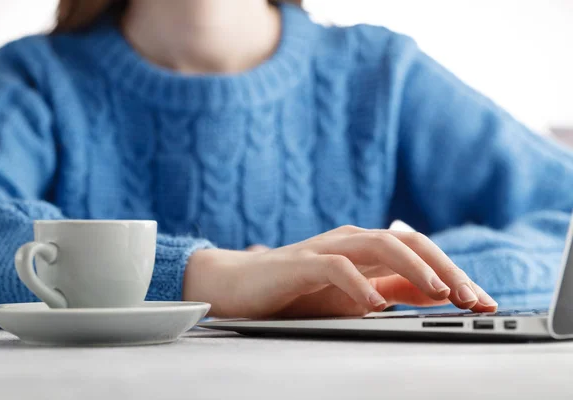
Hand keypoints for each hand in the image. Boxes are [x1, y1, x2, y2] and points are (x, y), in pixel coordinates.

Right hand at [183, 225, 497, 317]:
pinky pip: (335, 267)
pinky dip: (359, 283)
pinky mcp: (300, 263)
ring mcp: (326, 248)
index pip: (420, 254)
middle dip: (445, 268)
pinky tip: (375, 305)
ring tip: (439, 293)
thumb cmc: (293, 292)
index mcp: (366, 251)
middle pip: (408, 242)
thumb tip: (432, 296)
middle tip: (473, 299)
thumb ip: (389, 291)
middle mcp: (351, 242)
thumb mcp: (350, 297)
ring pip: (379, 245)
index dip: (455, 275)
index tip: (483, 303)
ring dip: (413, 268)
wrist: (237, 285)